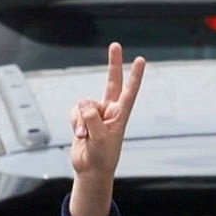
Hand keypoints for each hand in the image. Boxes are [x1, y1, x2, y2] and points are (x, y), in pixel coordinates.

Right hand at [70, 42, 145, 182]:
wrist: (90, 170)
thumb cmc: (102, 157)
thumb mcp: (100, 138)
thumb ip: (92, 117)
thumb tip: (83, 102)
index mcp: (121, 114)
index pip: (130, 91)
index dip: (135, 75)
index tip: (141, 60)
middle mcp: (110, 110)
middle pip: (112, 82)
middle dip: (113, 64)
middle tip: (116, 45)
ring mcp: (95, 113)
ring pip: (84, 104)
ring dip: (81, 120)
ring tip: (85, 136)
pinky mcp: (82, 119)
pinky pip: (75, 112)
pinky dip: (74, 122)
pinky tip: (79, 135)